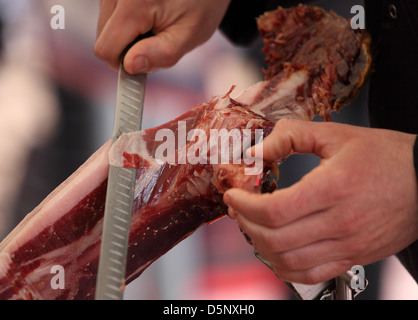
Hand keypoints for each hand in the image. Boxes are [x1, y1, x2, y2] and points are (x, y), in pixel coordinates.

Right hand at [95, 0, 230, 73]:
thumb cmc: (202, 4)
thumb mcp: (188, 35)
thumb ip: (161, 55)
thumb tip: (131, 67)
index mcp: (133, 4)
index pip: (106, 49)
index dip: (123, 65)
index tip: (146, 64)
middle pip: (104, 39)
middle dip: (128, 49)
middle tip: (156, 41)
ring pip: (106, 29)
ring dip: (128, 36)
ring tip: (155, 25)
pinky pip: (111, 17)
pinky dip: (128, 24)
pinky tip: (149, 16)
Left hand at [223, 118, 417, 283]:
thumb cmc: (383, 155)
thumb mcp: (336, 134)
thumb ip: (291, 137)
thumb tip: (256, 152)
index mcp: (334, 188)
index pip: (274, 210)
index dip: (244, 204)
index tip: (233, 194)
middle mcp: (341, 222)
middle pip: (275, 239)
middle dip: (245, 224)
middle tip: (237, 208)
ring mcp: (348, 245)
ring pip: (288, 261)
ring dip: (260, 245)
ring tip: (252, 225)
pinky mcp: (354, 256)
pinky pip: (310, 274)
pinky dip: (283, 267)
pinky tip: (275, 249)